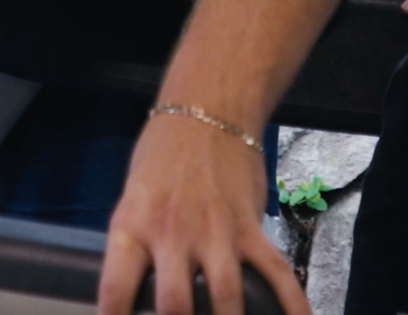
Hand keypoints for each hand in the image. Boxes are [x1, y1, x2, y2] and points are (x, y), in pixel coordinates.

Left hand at [98, 113, 307, 314]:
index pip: (116, 289)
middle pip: (174, 305)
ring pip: (225, 296)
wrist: (208, 111)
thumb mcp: (134, 198)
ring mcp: (216, 232)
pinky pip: (275, 273)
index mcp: (133, 226)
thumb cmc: (163, 155)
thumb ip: (137, 245)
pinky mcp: (250, 228)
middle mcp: (173, 234)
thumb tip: (141, 290)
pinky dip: (291, 304)